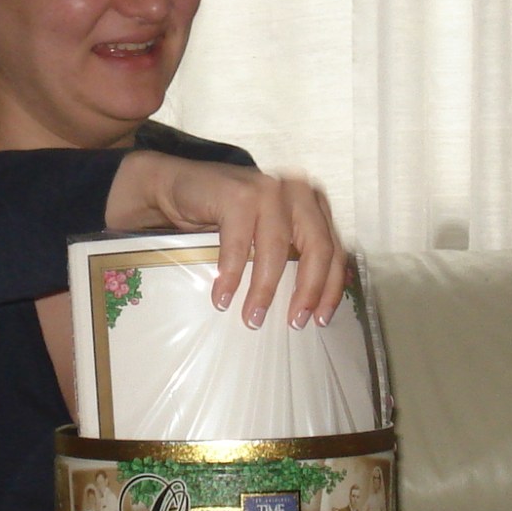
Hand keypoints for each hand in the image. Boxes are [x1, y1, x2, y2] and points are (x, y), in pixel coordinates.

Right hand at [107, 152, 347, 328]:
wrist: (177, 187)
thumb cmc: (225, 217)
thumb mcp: (267, 233)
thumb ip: (294, 253)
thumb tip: (317, 301)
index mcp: (310, 202)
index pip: (333, 248)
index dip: (331, 287)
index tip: (320, 319)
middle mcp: (296, 191)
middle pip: (316, 247)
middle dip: (308, 291)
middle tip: (294, 323)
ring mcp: (267, 189)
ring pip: (278, 249)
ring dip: (264, 290)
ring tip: (253, 318)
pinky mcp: (238, 194)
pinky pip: (239, 246)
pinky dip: (232, 276)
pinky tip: (222, 298)